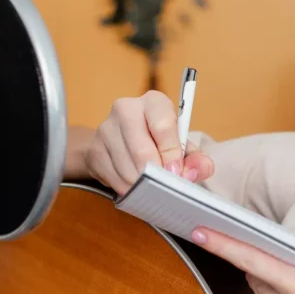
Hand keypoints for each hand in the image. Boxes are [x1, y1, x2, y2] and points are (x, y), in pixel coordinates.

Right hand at [84, 91, 213, 194]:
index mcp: (153, 102)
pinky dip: (128, 189)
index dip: (171, 153)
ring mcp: (105, 129)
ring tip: (154, 191)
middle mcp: (125, 108)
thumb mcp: (182, 146)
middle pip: (141, 150)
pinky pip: (113, 178)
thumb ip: (196, 158)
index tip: (176, 172)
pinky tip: (136, 189)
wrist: (122, 140)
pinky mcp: (94, 149)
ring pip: (126, 168)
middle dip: (156, 175)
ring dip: (143, 186)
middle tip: (166, 189)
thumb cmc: (159, 142)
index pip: (163, 125)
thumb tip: (201, 170)